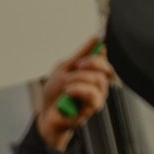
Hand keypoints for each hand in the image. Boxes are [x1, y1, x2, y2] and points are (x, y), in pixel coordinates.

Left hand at [36, 36, 114, 150]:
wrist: (46, 114)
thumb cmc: (55, 93)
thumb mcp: (64, 68)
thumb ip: (80, 55)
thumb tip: (96, 38)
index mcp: (92, 73)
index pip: (104, 60)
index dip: (100, 53)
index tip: (90, 48)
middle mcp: (98, 84)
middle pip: (107, 69)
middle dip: (92, 63)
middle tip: (78, 64)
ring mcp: (98, 96)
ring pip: (99, 80)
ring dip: (79, 79)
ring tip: (66, 84)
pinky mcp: (94, 108)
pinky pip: (92, 95)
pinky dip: (78, 90)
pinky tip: (68, 92)